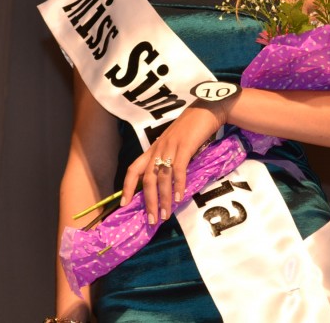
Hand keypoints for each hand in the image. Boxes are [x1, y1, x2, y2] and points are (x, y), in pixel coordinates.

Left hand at [121, 99, 231, 224]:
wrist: (206, 110)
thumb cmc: (191, 128)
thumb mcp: (174, 144)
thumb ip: (168, 159)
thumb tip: (167, 184)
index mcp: (153, 149)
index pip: (133, 169)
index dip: (127, 187)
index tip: (123, 204)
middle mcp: (158, 149)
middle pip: (147, 179)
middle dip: (148, 202)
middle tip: (151, 220)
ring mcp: (171, 147)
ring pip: (162, 177)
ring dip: (164, 199)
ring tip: (166, 215)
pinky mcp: (185, 146)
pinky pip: (178, 169)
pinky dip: (178, 185)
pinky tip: (180, 197)